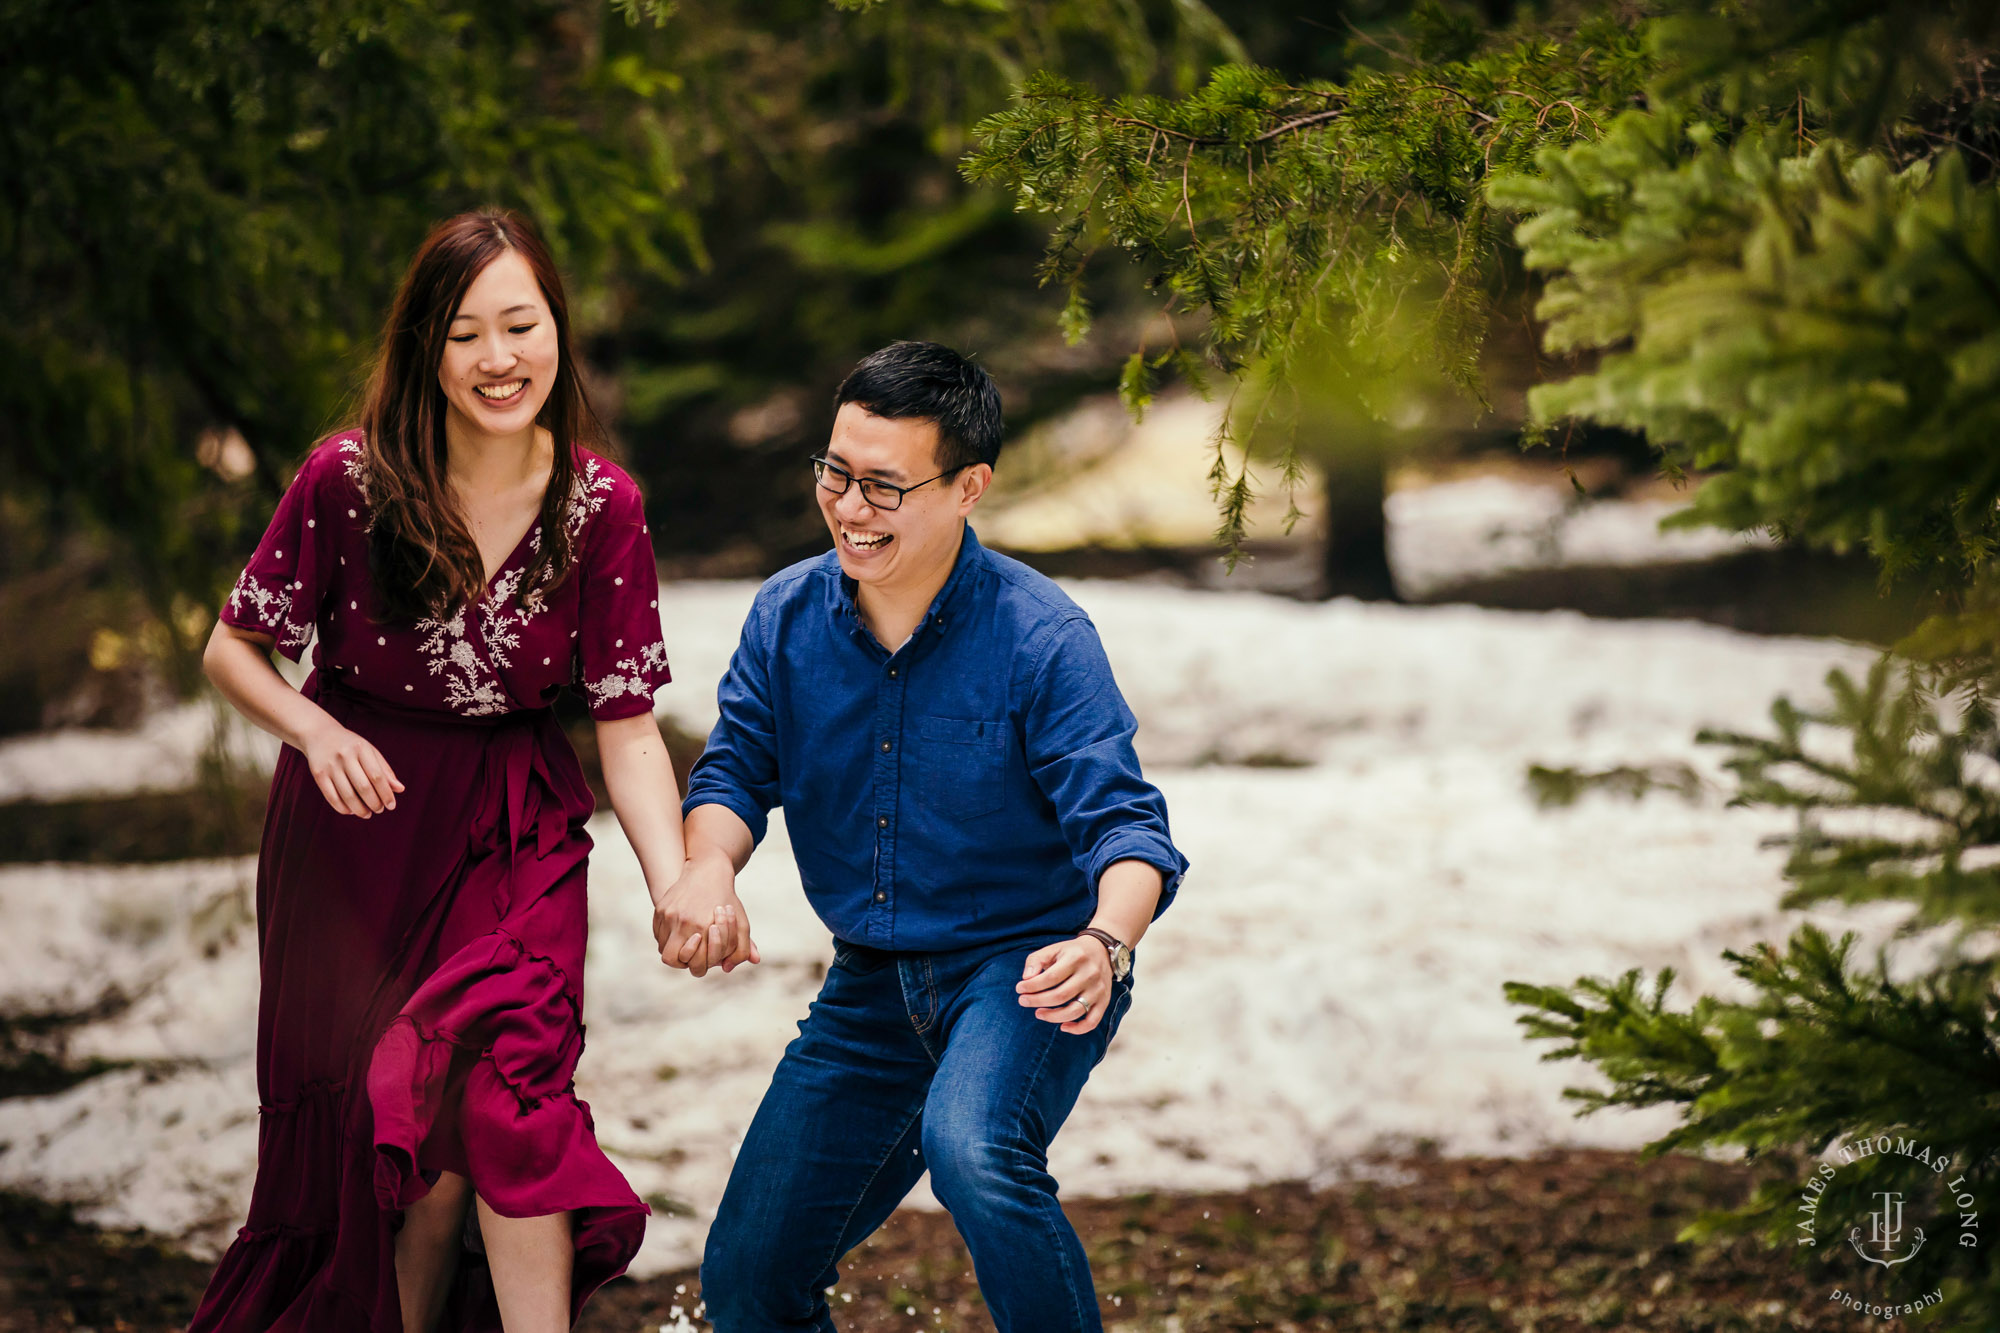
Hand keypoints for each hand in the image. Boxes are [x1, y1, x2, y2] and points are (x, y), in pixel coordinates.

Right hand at [299, 720, 403, 817]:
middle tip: (379, 810)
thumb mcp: (370, 752)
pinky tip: (351, 811)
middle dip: (374, 803)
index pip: (377, 776)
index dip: (386, 794)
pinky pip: (331, 797)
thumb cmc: (351, 746)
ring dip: (359, 809)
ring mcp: (330, 765)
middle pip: (363, 787)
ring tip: (367, 814)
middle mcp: (345, 756)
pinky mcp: (318, 774)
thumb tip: (400, 789)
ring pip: (347, 795)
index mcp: (361, 748)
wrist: (319, 734)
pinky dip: (342, 808)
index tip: (391, 806)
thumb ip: (385, 770)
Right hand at [652, 856, 758, 976]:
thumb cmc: (727, 901)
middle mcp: (683, 922)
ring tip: (686, 943)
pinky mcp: (660, 909)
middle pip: (671, 959)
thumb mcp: (741, 923)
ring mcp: (668, 915)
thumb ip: (741, 949)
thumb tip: (726, 969)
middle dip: (682, 960)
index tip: (705, 956)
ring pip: (662, 947)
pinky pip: (657, 933)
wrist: (709, 871)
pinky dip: (666, 937)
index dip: (699, 963)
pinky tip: (678, 932)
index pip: (693, 963)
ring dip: (673, 949)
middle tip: (692, 954)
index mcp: (703, 927)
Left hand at [1016, 936, 1112, 1034]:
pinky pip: (1092, 1022)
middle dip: (1037, 1001)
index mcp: (1075, 958)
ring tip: (1038, 1013)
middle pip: (1060, 996)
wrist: (1102, 951)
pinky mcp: (1104, 1002)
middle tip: (1023, 1001)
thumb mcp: (1053, 949)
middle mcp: (1089, 974)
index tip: (1019, 989)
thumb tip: (1025, 979)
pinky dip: (1077, 1029)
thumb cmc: (1071, 952)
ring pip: (1075, 1011)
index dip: (1032, 986)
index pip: (1050, 977)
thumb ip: (1036, 960)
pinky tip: (1063, 1027)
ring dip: (1053, 1017)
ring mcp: (1098, 990)